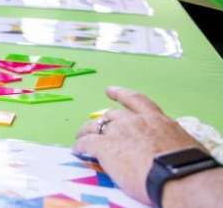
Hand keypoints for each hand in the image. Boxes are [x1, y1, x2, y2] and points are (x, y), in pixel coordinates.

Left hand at [73, 86, 203, 205]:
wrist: (177, 175)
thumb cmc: (188, 165)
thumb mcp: (185, 145)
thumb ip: (171, 141)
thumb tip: (172, 150)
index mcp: (156, 119)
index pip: (135, 101)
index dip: (121, 94)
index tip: (110, 90)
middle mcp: (134, 121)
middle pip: (113, 116)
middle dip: (105, 122)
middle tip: (98, 127)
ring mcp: (118, 132)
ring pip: (95, 126)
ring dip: (87, 131)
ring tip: (80, 136)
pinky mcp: (105, 147)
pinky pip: (86, 143)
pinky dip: (80, 146)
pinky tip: (77, 150)